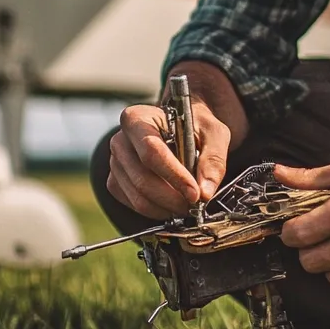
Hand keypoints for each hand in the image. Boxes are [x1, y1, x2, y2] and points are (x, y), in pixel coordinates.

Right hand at [106, 99, 231, 218]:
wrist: (180, 128)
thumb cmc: (194, 126)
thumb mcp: (213, 133)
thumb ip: (213, 159)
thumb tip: (205, 192)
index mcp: (138, 118)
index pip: (152, 152)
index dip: (174, 176)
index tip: (195, 194)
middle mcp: (121, 140)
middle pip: (143, 179)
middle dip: (173, 198)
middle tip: (196, 205)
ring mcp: (116, 163)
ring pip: (138, 197)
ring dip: (166, 208)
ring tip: (188, 205)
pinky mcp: (116, 181)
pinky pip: (133, 204)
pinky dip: (157, 210)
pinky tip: (173, 203)